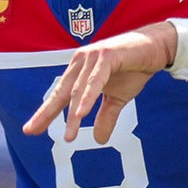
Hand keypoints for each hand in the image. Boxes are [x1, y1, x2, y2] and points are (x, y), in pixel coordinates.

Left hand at [23, 22, 176, 143]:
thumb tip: (98, 140)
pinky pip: (96, 80)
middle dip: (47, 113)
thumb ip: (105, 116)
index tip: (31, 130)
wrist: (156, 47)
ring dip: (73, 114)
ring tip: (69, 136)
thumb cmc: (134, 68)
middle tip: (32, 130)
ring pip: (79, 90)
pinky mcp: (107, 54)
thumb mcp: (117, 98)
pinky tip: (81, 113)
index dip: (46, 113)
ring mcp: (92, 57)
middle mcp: (81, 62)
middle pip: (62, 92)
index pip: (60, 95)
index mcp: (80, 72)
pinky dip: (88, 97)